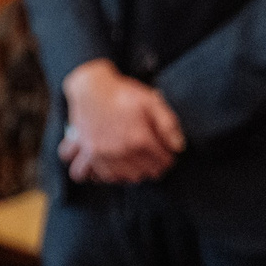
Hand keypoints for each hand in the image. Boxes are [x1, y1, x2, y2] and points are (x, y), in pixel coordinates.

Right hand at [60, 59, 184, 183]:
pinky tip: (113, 167)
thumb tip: (178, 147)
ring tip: (136, 165)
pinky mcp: (88, 152)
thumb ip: (168, 125)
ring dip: (132, 173)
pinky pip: (98, 175)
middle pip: (145, 172)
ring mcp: (102, 153)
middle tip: (153, 159)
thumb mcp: (152, 101)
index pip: (163, 161)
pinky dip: (106, 174)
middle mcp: (121, 150)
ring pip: (123, 178)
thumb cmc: (122, 93)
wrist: (90, 87)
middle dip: (153, 166)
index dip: (168, 157)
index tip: (166, 153)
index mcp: (140, 138)